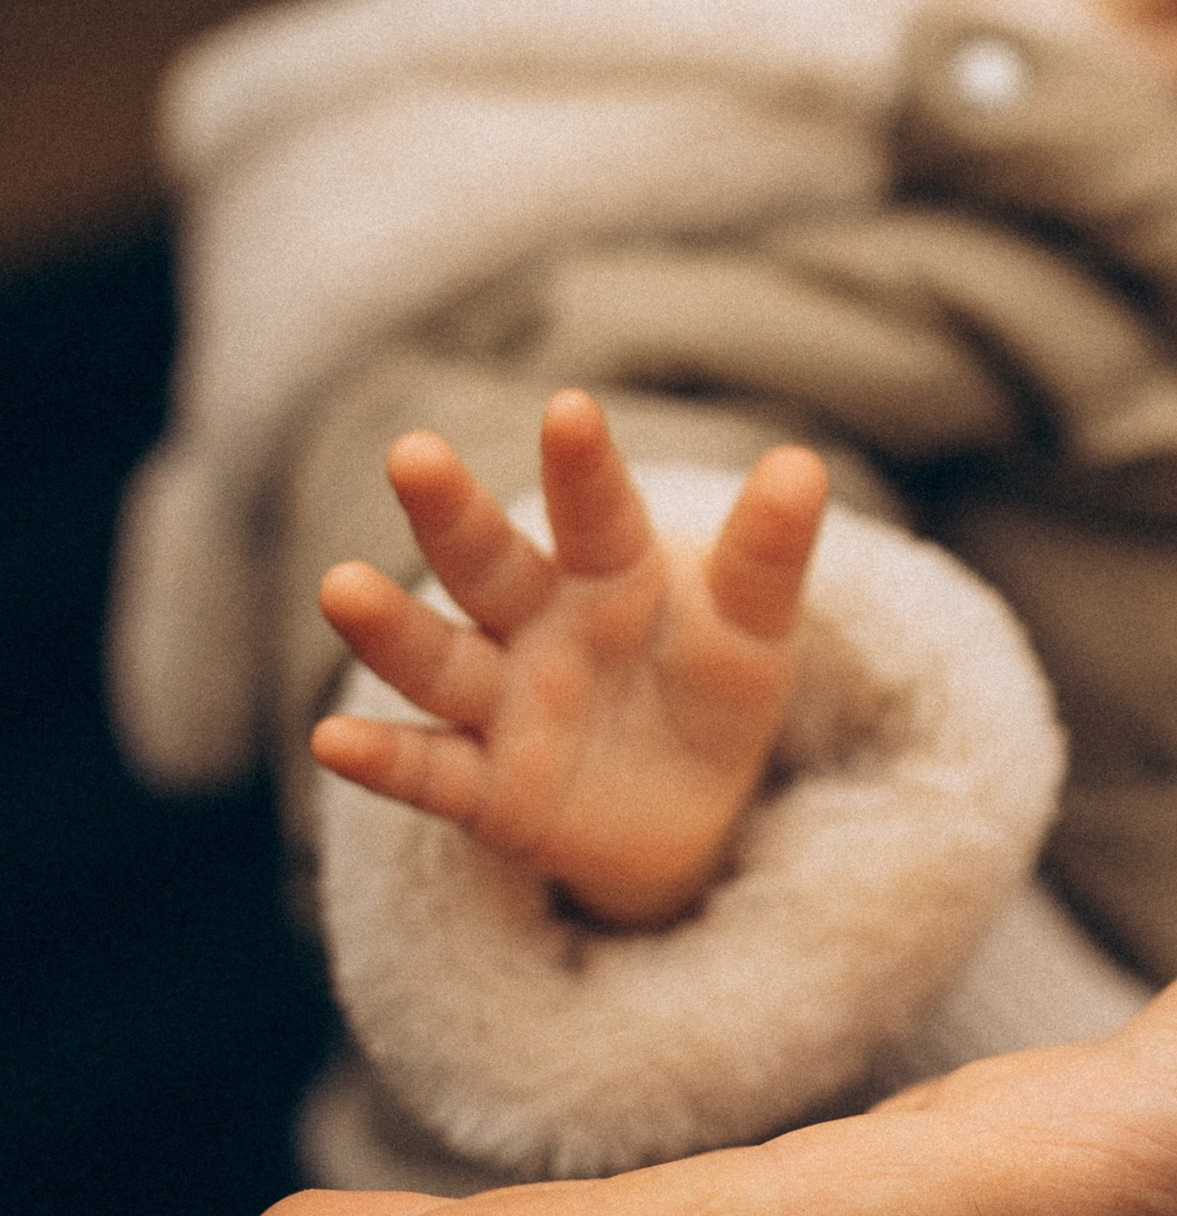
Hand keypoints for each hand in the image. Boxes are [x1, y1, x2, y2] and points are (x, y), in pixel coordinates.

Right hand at [311, 390, 828, 927]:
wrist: (686, 806)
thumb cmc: (714, 686)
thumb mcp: (754, 628)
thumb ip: (766, 557)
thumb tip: (803, 464)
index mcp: (608, 566)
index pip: (596, 509)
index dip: (582, 465)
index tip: (572, 409)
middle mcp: (537, 620)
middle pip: (488, 562)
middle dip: (449, 513)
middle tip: (413, 454)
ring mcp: (502, 701)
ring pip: (439, 659)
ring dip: (389, 627)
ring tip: (342, 586)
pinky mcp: (485, 789)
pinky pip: (428, 770)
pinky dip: (382, 759)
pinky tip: (333, 740)